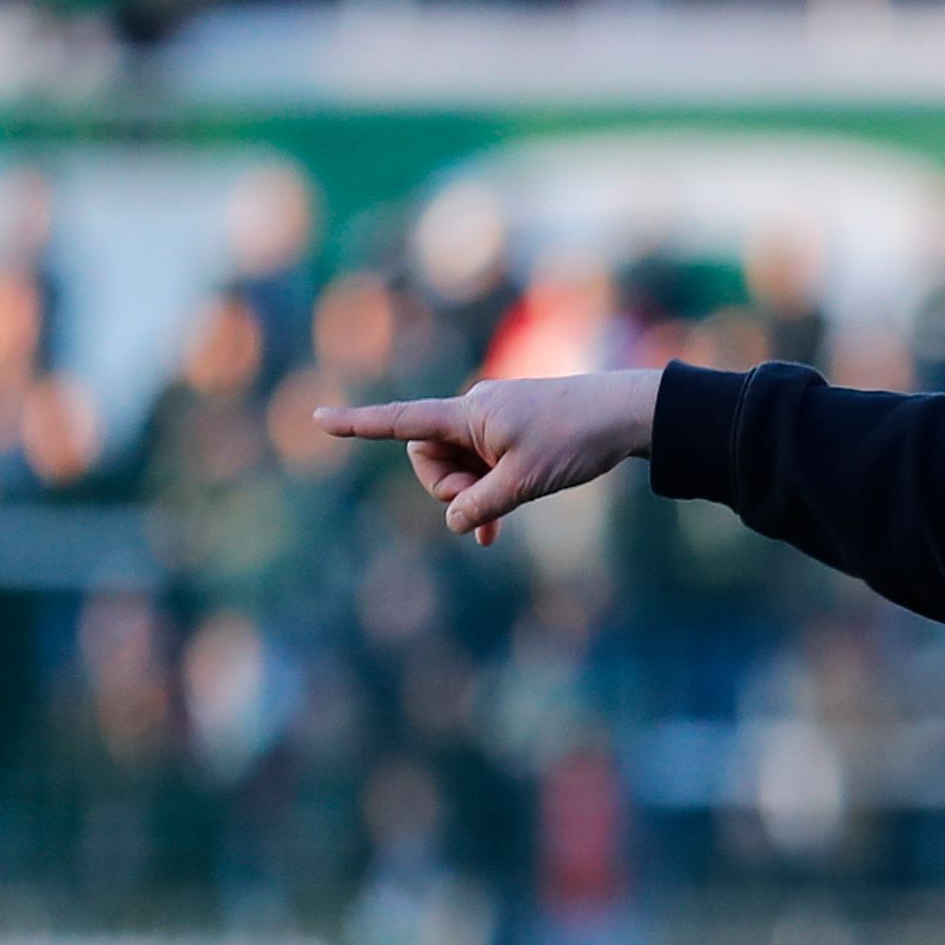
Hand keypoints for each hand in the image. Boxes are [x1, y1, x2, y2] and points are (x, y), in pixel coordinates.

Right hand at [315, 370, 660, 543]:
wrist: (624, 414)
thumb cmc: (575, 440)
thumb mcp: (524, 483)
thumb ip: (480, 505)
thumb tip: (455, 522)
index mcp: (468, 415)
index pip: (402, 420)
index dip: (359, 425)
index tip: (320, 419)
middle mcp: (474, 412)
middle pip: (428, 457)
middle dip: (446, 488)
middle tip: (483, 504)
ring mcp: (493, 421)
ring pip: (458, 467)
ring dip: (471, 495)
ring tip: (505, 512)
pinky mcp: (512, 432)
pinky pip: (481, 466)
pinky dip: (485, 494)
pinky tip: (494, 532)